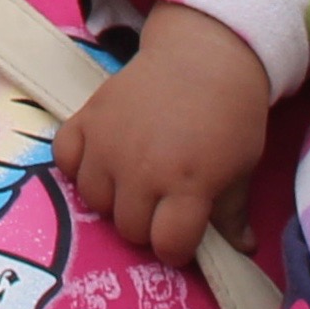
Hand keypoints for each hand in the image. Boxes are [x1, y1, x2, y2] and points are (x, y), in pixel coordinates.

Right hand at [55, 3, 275, 267]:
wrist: (203, 57)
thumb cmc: (230, 118)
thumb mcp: (241, 168)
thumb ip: (233, 213)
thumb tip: (243, 251)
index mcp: (188, 184)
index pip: (168, 245)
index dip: (178, 247)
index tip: (183, 233)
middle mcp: (143, 169)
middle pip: (130, 228)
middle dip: (148, 224)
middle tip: (162, 201)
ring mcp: (109, 143)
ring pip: (94, 201)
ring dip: (113, 198)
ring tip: (132, 180)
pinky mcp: (87, 118)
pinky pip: (66, 159)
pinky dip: (80, 163)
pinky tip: (101, 158)